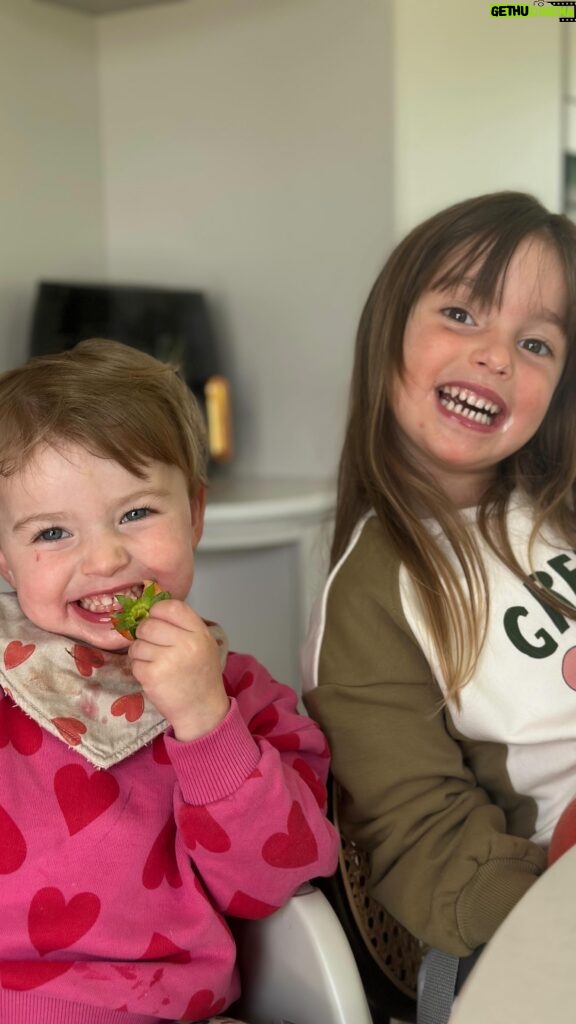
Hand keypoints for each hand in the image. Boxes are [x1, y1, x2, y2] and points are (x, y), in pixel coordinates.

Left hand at [127, 599, 228, 741]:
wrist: (202, 710)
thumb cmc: (201, 675)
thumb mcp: (203, 644)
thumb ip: (183, 627)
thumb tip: (151, 613)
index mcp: (199, 633)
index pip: (171, 607)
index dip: (158, 611)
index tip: (156, 620)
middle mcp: (185, 643)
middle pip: (148, 624)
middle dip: (144, 634)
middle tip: (152, 646)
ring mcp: (168, 660)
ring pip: (137, 644)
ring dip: (140, 653)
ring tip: (154, 663)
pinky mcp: (152, 676)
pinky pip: (134, 663)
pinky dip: (139, 668)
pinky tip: (152, 675)